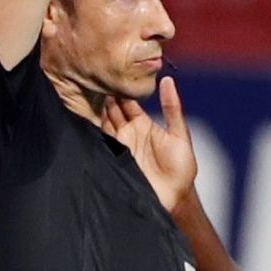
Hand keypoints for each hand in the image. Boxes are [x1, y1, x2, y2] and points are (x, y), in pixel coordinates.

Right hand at [102, 75, 195, 216]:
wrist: (174, 197)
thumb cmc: (182, 167)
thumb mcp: (180, 134)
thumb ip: (172, 108)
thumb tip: (167, 80)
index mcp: (143, 124)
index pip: (127, 102)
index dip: (120, 90)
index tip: (112, 73)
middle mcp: (128, 132)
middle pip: (111, 110)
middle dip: (104, 97)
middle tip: (96, 82)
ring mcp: (119, 145)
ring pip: (103, 124)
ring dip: (97, 112)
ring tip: (89, 97)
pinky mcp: (113, 159)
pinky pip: (100, 144)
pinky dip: (94, 133)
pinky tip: (88, 121)